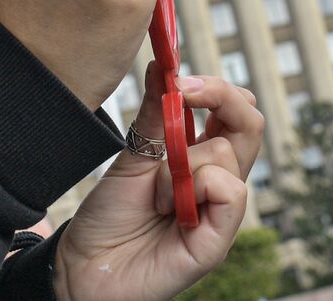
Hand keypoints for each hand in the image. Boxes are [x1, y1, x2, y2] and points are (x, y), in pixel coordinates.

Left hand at [53, 65, 264, 300]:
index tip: (180, 78)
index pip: (234, 113)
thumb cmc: (107, 217)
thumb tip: (161, 66)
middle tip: (184, 92)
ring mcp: (220, 211)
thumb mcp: (131, 157)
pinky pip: (232, 192)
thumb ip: (152, 115)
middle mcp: (217, 182)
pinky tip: (170, 209)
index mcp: (201, 159)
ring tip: (155, 193)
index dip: (216, 90)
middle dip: (222, 97)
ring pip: (230, 154)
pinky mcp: (217, 241)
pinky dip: (196, 187)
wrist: (81, 267)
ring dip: (184, 164)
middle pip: (250, 124)